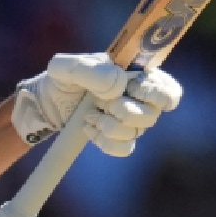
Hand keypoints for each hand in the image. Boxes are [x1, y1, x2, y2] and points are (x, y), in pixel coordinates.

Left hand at [12, 53, 181, 155]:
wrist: (46, 104)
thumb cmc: (61, 79)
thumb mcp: (66, 67)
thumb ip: (90, 70)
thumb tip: (118, 85)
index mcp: (136, 75)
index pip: (169, 90)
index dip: (155, 93)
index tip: (130, 88)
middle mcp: (139, 98)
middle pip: (153, 115)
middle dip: (125, 111)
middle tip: (101, 102)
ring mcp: (131, 120)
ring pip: (137, 132)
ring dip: (110, 126)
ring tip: (90, 115)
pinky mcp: (118, 138)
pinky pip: (125, 148)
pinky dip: (106, 141)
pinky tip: (90, 129)